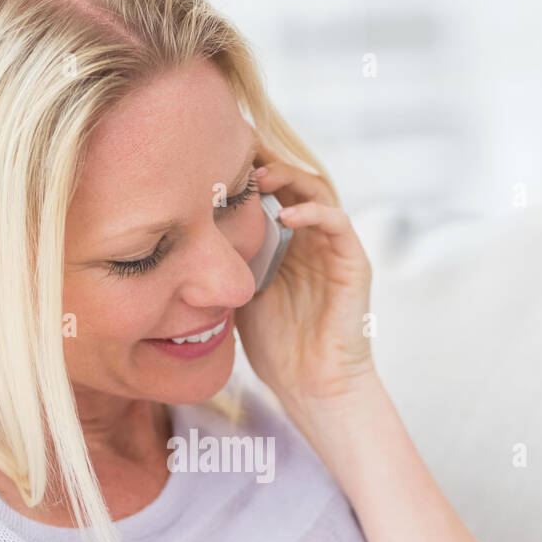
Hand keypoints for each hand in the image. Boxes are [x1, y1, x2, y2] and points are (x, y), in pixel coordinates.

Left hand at [234, 155, 374, 409]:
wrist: (311, 385)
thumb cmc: (276, 347)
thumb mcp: (239, 294)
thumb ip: (228, 262)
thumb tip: (188, 236)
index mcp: (284, 243)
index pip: (269, 192)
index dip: (247, 174)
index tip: (215, 162)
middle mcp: (310, 238)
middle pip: (292, 181)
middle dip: (266, 164)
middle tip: (237, 155)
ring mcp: (332, 248)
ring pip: (317, 191)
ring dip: (289, 177)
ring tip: (260, 178)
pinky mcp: (353, 262)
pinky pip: (337, 223)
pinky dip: (312, 213)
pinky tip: (285, 216)